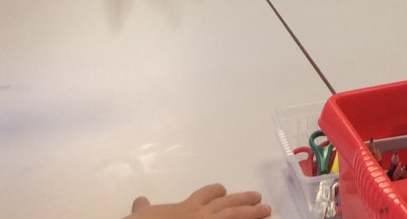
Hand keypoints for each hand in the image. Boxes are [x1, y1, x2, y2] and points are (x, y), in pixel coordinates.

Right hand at [127, 186, 268, 218]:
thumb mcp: (144, 214)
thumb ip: (145, 208)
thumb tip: (140, 200)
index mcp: (188, 207)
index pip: (206, 195)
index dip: (217, 192)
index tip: (223, 190)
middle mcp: (203, 215)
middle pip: (229, 204)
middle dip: (244, 200)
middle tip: (259, 197)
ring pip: (237, 217)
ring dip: (253, 214)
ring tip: (267, 210)